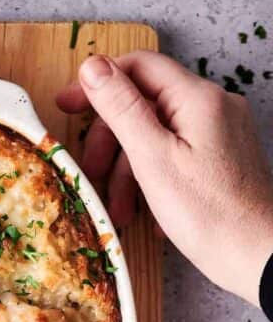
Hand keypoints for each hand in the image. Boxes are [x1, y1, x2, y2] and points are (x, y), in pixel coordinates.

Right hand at [56, 51, 272, 305]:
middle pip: (145, 104)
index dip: (98, 82)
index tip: (68, 105)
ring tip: (119, 210)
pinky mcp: (221, 160)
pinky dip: (152, 178)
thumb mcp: (152, 158)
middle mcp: (213, 107)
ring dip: (129, 169)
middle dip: (112, 139)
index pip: (138, 67)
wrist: (256, 255)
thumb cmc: (208, 213)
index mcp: (197, 98)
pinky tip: (146, 211)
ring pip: (158, 135)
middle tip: (90, 171)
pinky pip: (175, 155)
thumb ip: (122, 108)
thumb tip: (93, 68)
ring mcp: (220, 133)